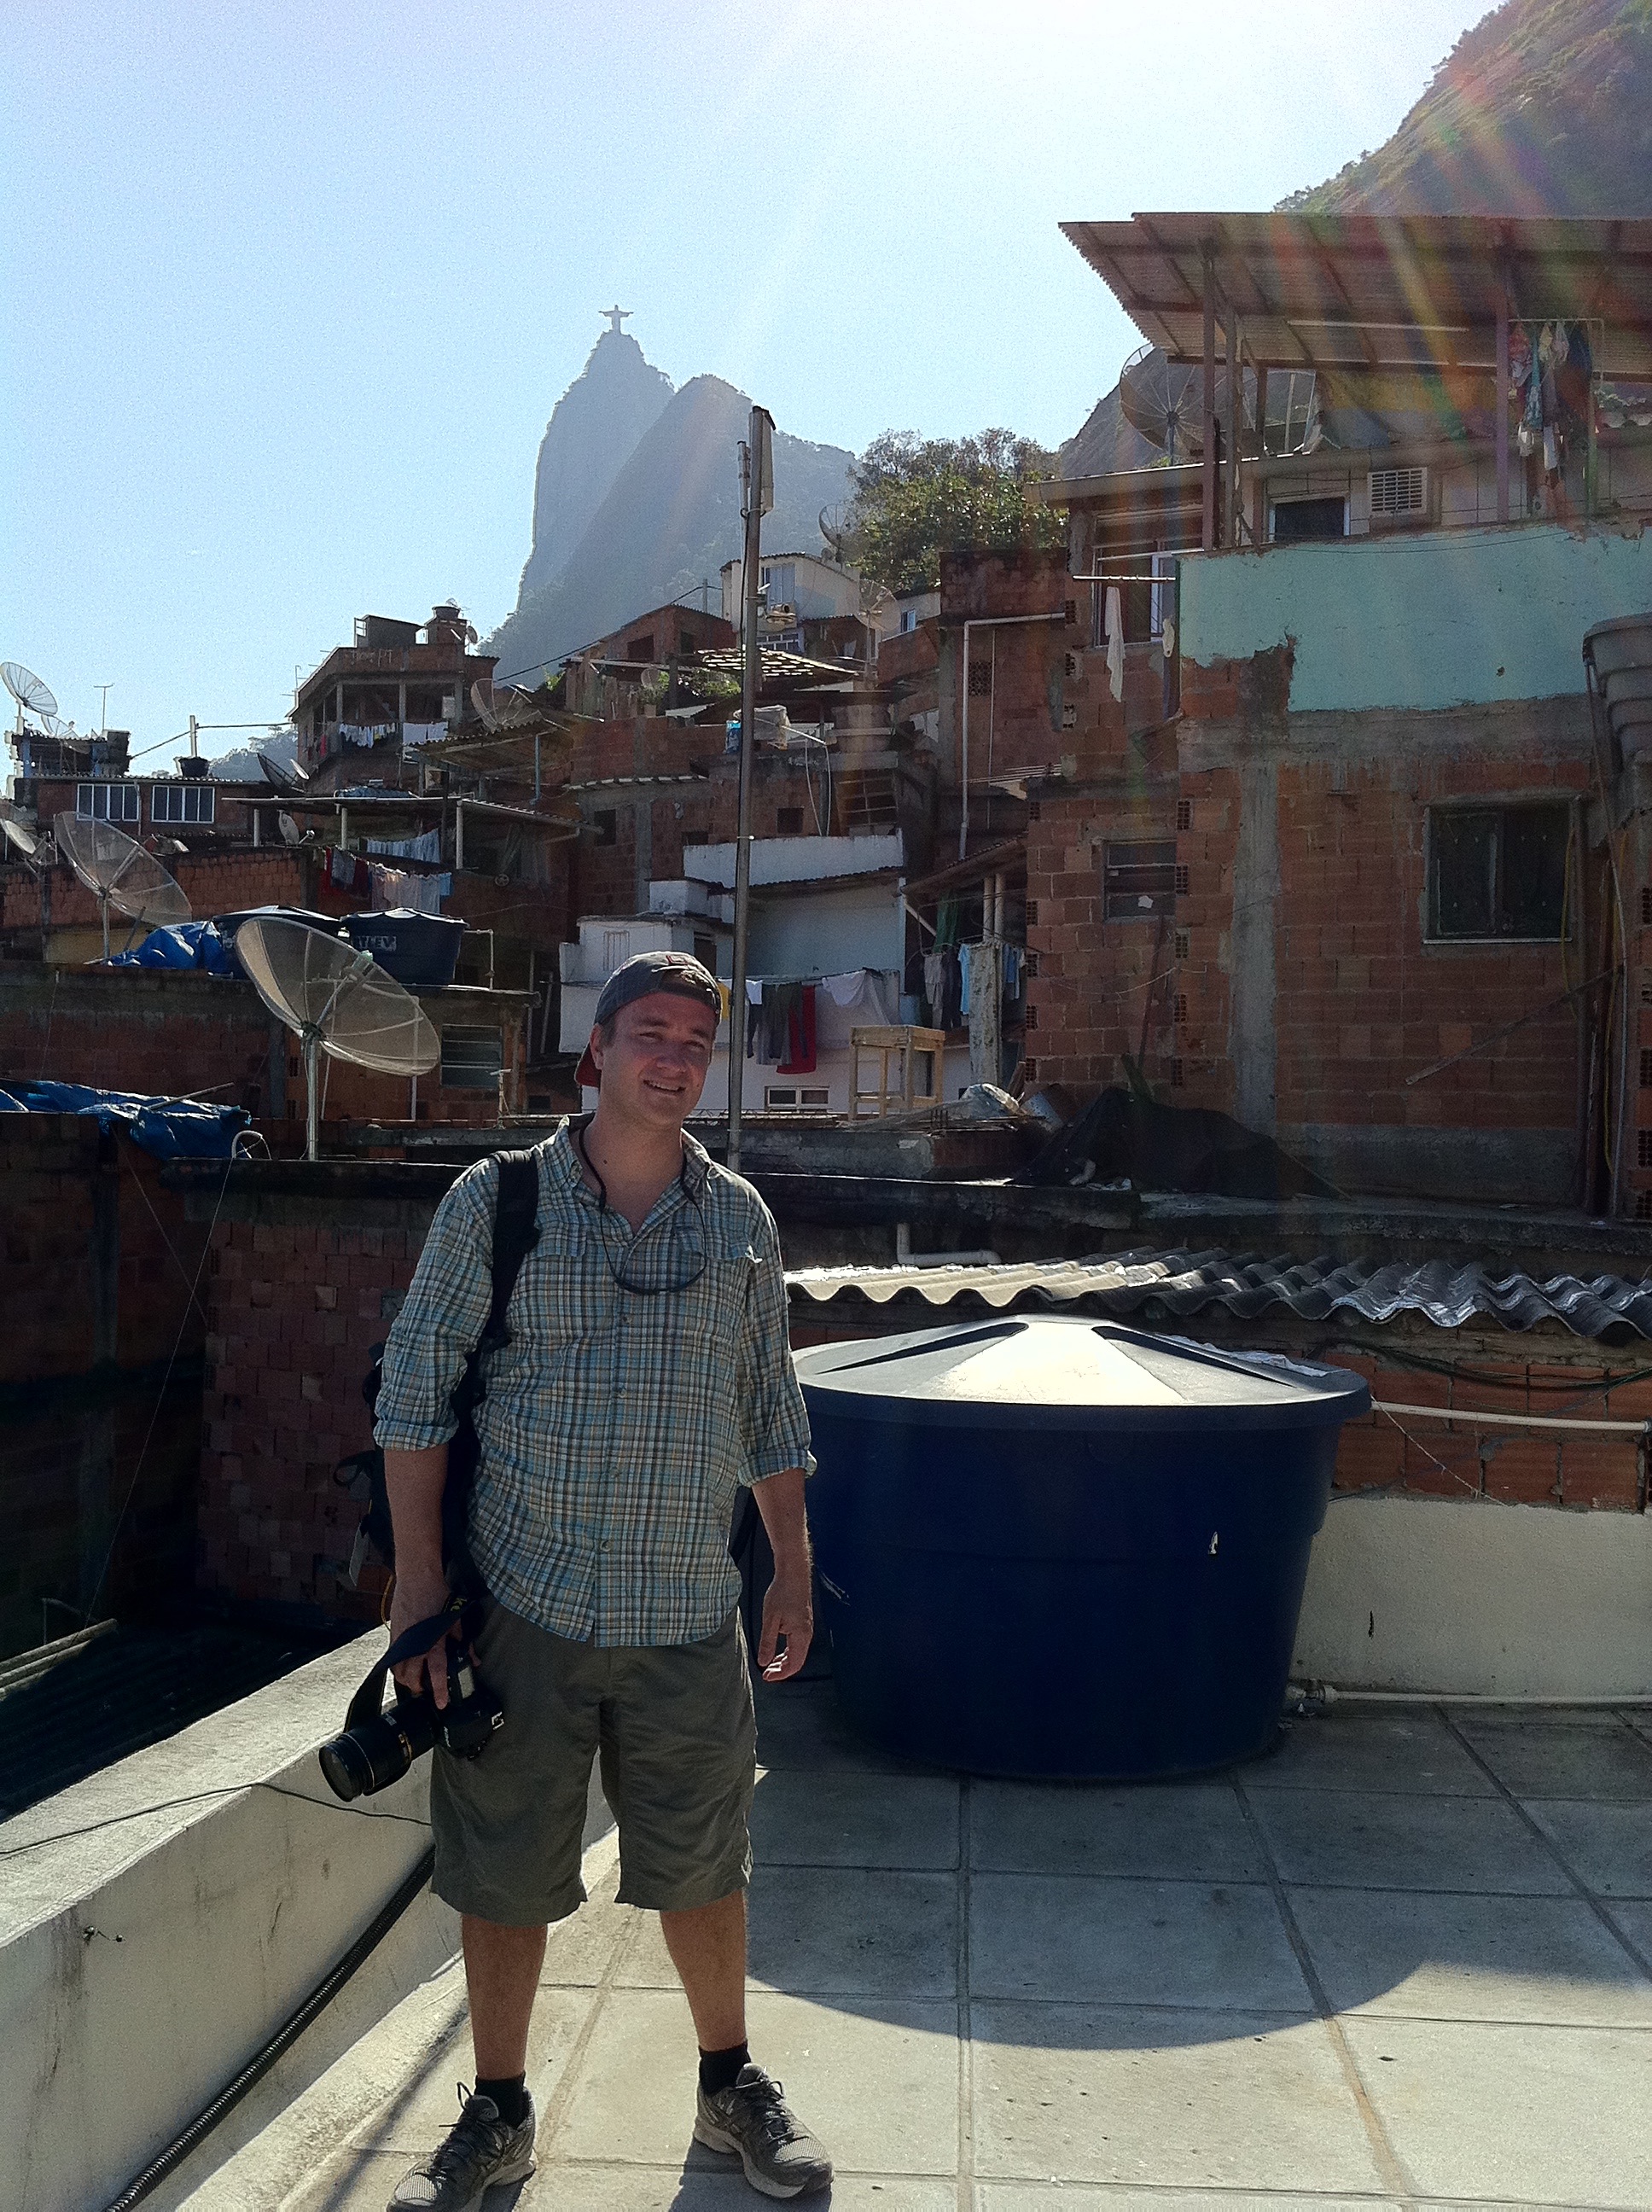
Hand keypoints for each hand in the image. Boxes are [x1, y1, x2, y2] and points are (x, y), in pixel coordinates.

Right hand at [387, 1561, 454, 1708]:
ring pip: (398, 1670)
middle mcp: (415, 1644)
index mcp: (433, 1641)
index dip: (439, 1690)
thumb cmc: (438, 1594)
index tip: (441, 1703)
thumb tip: (473, 1659)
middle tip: (426, 1690)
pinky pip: (393, 1658)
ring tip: (415, 1679)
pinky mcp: (393, 1634)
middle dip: (418, 1688)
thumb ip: (464, 1642)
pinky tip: (406, 1663)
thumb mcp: (456, 1618)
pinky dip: (398, 1665)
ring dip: (406, 1679)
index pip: (437, 1672)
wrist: (417, 1577)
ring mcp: (401, 1640)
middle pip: (411, 1677)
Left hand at [758, 1566, 812, 1682]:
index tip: (767, 1676)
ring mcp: (806, 1628)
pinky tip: (777, 1650)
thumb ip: (767, 1642)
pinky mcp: (803, 1622)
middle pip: (797, 1661)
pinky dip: (787, 1651)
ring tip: (769, 1664)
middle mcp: (806, 1634)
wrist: (793, 1574)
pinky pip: (797, 1643)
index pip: (794, 1664)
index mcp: (800, 1635)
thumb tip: (764, 1661)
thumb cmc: (783, 1593)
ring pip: (797, 1652)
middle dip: (781, 1670)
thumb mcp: (770, 1620)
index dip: (781, 1674)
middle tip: (766, 1673)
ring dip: (784, 1661)